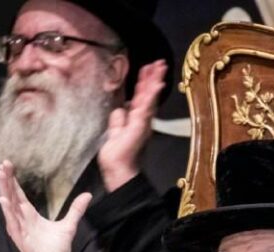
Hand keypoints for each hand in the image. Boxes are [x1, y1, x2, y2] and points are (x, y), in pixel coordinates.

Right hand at [0, 161, 91, 251]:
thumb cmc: (55, 249)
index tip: (8, 165)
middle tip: (2, 164)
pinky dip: (8, 211)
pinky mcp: (21, 238)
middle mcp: (22, 219)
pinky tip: (3, 200)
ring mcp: (19, 228)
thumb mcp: (68, 225)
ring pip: (9, 206)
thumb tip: (87, 195)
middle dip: (6, 180)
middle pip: (11, 196)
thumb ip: (75, 210)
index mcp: (29, 215)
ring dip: (4, 191)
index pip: (19, 194)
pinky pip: (13, 223)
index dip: (13, 180)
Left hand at [98, 59, 166, 191]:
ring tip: (159, 66)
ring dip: (155, 80)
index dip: (144, 83)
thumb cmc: (116, 153)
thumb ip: (118, 119)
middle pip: (148, 93)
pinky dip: (152, 94)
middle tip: (158, 63)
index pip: (141, 97)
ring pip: (149, 96)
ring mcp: (143, 121)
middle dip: (153, 77)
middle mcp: (142, 118)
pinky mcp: (140, 124)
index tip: (147, 70)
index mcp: (136, 119)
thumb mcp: (114, 130)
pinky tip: (157, 84)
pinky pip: (147, 105)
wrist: (118, 167)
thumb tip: (120, 109)